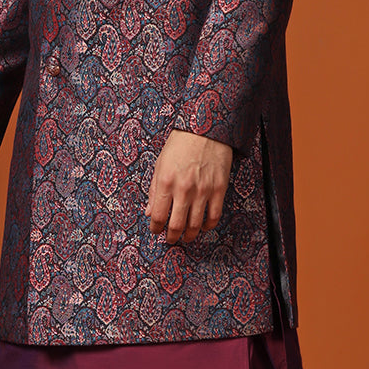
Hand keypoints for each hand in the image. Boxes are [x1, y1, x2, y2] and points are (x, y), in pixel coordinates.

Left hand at [145, 129, 232, 243]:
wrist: (206, 129)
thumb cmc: (180, 145)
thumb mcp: (160, 165)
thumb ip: (154, 190)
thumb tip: (149, 212)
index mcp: (166, 182)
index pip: (157, 216)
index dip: (155, 228)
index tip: (156, 231)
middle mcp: (184, 189)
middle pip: (176, 225)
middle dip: (172, 237)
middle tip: (170, 240)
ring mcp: (203, 190)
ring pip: (196, 225)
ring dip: (189, 235)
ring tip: (186, 237)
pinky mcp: (219, 189)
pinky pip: (214, 216)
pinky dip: (208, 226)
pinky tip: (203, 227)